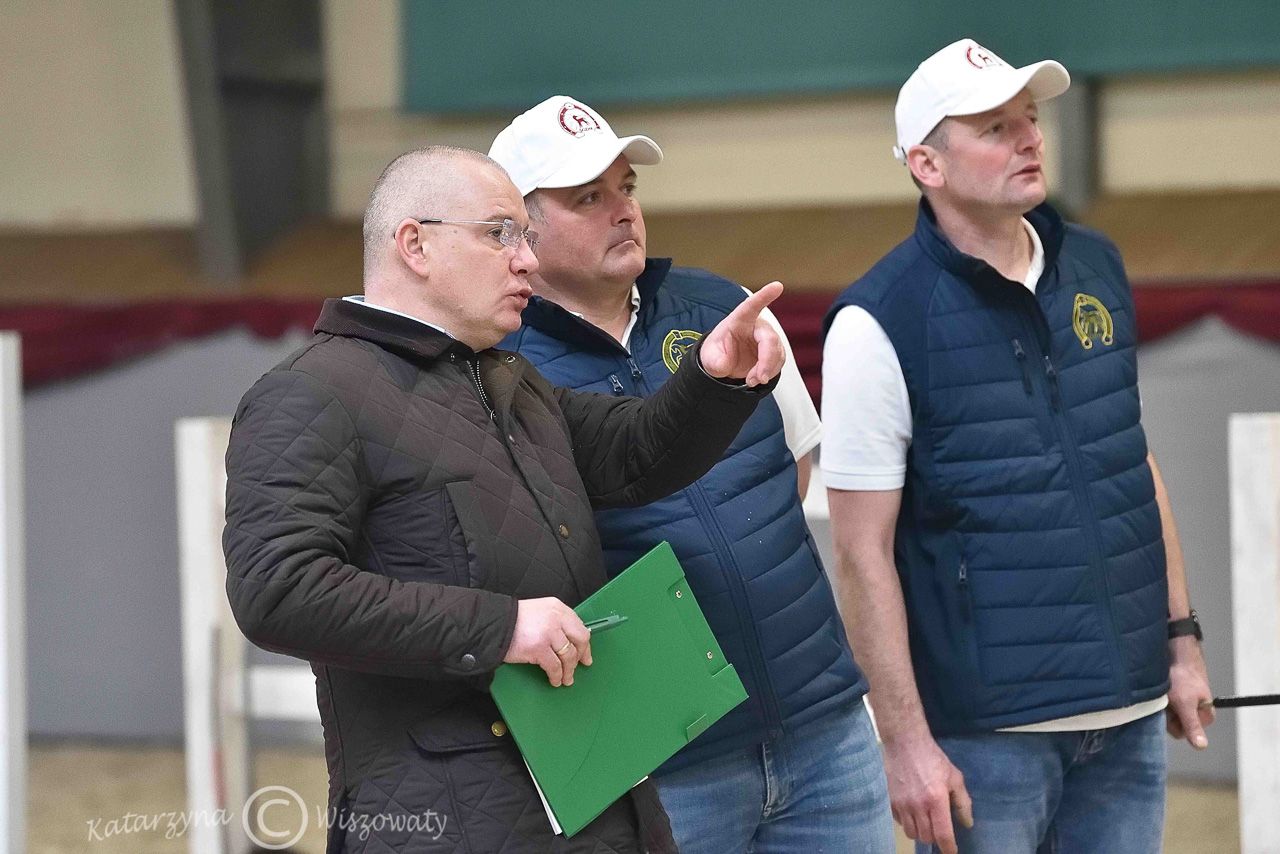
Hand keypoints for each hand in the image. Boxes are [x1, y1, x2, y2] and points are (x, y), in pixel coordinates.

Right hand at [504, 598, 591, 686]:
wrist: (492, 624)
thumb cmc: (513, 620)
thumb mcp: (539, 612)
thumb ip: (555, 622)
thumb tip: (570, 640)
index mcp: (557, 608)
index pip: (579, 626)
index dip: (584, 643)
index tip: (585, 653)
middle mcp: (556, 618)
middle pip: (580, 640)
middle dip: (581, 656)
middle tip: (579, 666)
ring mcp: (548, 633)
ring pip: (568, 656)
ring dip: (569, 670)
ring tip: (566, 679)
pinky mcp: (539, 648)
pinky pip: (554, 667)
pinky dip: (556, 676)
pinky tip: (554, 680)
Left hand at [699, 281, 784, 386]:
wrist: (723, 362)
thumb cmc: (717, 352)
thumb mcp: (709, 358)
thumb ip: (716, 361)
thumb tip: (726, 365)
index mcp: (739, 320)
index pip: (752, 306)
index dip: (765, 296)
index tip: (777, 286)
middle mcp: (756, 326)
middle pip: (769, 338)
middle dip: (767, 360)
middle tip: (760, 377)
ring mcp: (767, 339)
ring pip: (777, 352)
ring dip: (766, 370)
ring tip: (751, 380)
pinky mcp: (774, 351)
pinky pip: (778, 362)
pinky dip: (769, 373)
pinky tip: (757, 378)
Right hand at [883, 734, 973, 853]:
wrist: (904, 742)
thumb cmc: (933, 758)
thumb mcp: (954, 777)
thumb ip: (963, 802)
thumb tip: (967, 823)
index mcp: (936, 800)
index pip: (942, 834)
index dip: (948, 848)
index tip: (952, 852)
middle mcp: (917, 806)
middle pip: (926, 837)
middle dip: (935, 838)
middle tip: (939, 829)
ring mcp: (901, 804)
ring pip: (911, 833)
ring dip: (921, 832)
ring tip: (926, 822)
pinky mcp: (890, 801)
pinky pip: (900, 822)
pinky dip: (908, 823)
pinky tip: (913, 812)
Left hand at [1166, 636, 1213, 747]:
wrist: (1175, 649)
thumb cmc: (1182, 676)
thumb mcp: (1185, 703)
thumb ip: (1191, 726)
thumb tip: (1202, 746)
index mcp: (1205, 715)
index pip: (1183, 733)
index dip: (1173, 723)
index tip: (1171, 710)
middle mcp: (1195, 709)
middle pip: (1174, 723)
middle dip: (1167, 713)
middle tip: (1165, 698)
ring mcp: (1184, 700)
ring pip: (1167, 712)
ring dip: (1162, 704)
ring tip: (1162, 691)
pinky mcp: (1174, 692)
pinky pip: (1163, 702)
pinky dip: (1159, 696)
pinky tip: (1158, 688)